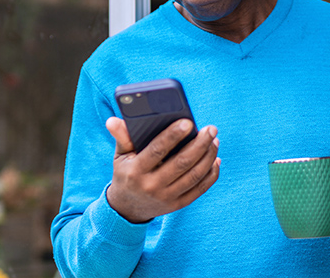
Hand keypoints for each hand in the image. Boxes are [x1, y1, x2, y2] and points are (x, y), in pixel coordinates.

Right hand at [105, 117, 220, 223]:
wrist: (127, 208)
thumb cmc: (126, 173)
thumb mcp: (120, 156)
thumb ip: (121, 137)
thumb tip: (113, 120)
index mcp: (136, 171)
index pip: (157, 150)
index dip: (173, 135)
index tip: (188, 122)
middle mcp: (152, 186)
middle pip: (182, 163)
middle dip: (200, 144)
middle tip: (211, 128)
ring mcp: (167, 197)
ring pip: (194, 175)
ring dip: (208, 156)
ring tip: (214, 140)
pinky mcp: (178, 205)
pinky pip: (200, 188)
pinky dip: (211, 174)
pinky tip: (216, 159)